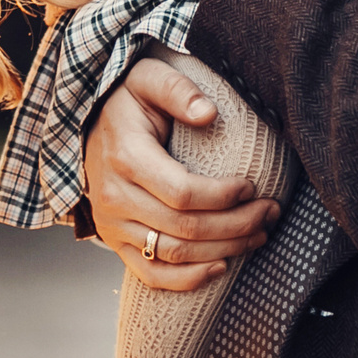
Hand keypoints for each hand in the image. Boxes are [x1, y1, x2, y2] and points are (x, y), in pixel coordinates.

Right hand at [82, 58, 280, 290]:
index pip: (182, 192)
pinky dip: (187, 279)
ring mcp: (112, 223)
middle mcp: (114, 196)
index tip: (253, 186)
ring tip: (258, 235)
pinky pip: (150, 274)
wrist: (87, 121)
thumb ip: (177, 89)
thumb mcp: (148, 78)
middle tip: (270, 211)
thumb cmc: (127, 99)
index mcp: (126, 157)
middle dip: (237, 225)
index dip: (224, 196)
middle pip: (185, 228)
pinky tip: (220, 267)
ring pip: (173, 254)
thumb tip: (209, 113)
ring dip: (223, 250)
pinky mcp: (115, 240)